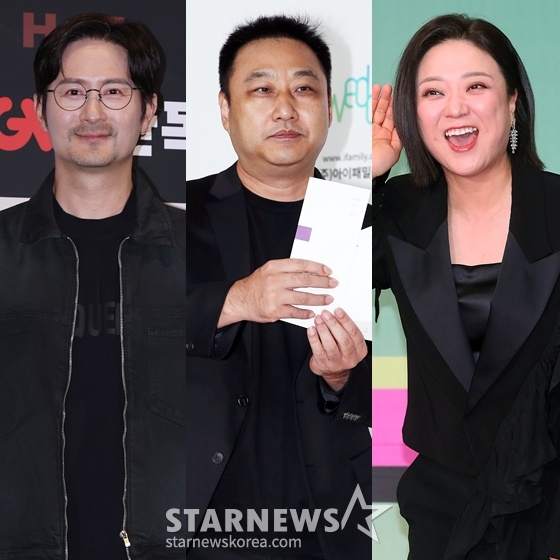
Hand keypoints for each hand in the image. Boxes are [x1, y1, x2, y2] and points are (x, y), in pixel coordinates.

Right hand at [218, 258, 336, 327]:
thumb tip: (310, 271)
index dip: (317, 268)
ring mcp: (275, 296)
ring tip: (328, 299)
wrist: (239, 299)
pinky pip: (295, 312)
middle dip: (323, 283)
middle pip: (305, 280)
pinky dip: (306, 313)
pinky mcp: (275, 310)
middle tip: (333, 284)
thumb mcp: (269, 270)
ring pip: (303, 297)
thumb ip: (287, 269)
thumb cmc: (256, 285)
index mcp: (274, 267)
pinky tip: (312, 312)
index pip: (301, 265)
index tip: (327, 271)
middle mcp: (275, 280)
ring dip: (319, 299)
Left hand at [307, 308, 367, 390]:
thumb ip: (344, 329)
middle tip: (325, 314)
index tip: (337, 310)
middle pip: (343, 339)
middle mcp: (350, 357)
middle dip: (333, 324)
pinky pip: (318, 350)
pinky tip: (311, 329)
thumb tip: (334, 313)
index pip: (355, 333)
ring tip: (318, 320)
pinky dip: (314, 338)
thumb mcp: (348, 341)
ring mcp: (337, 363)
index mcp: (360, 349)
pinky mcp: (324, 364)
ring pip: (330, 345)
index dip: (346, 320)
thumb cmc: (340, 351)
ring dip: (323, 330)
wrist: (332, 371)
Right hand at [372, 83, 402, 177]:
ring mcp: (369, 130)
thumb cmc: (379, 164)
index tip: (398, 96)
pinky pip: (365, 114)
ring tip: (381, 88)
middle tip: (389, 88)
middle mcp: (379, 132)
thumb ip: (400, 136)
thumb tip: (405, 124)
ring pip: (375, 111)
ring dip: (378, 99)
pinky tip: (371, 95)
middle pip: (384, 112)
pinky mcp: (360, 129)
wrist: (364, 169)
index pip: (393, 119)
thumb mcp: (395, 151)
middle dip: (387, 100)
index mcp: (389, 138)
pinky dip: (368, 104)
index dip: (395, 107)